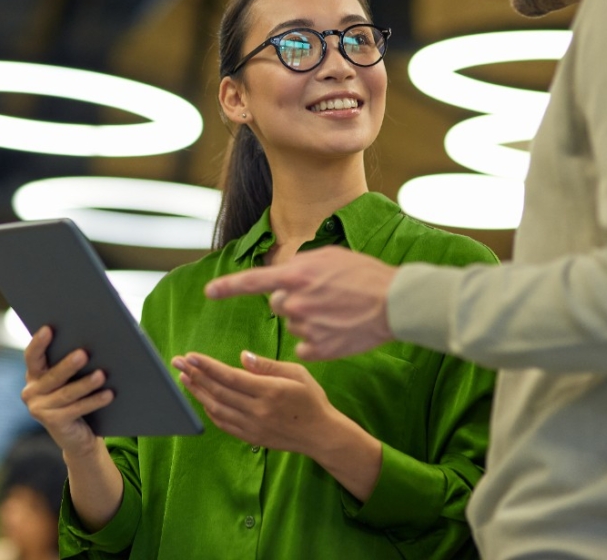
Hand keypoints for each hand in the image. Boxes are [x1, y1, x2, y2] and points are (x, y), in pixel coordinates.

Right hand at [21, 326, 113, 455]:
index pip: (32, 356)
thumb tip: (91, 342)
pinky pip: (76, 409)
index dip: (39, 343)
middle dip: (69, 365)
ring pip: (66, 393)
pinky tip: (108, 394)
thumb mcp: (69, 379)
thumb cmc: (76, 397)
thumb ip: (70, 362)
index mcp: (34, 374)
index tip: (49, 329)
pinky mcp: (53, 423)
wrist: (77, 436)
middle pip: (52, 376)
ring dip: (86, 384)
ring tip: (102, 375)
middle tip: (83, 354)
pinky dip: (94, 401)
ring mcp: (40, 409)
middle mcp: (31, 391)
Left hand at [171, 350, 333, 455]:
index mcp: (269, 391)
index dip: (207, 366)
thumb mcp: (296, 373)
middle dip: (195, 374)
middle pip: (218, 391)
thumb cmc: (311, 399)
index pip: (230, 376)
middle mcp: (258, 410)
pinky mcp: (251, 437)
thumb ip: (267, 366)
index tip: (190, 355)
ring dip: (197, 392)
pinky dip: (209, 409)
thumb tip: (242, 357)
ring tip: (183, 377)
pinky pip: (223, 423)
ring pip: (216, 408)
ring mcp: (253, 426)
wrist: (321, 435)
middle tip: (178, 362)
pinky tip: (201, 397)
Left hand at [204, 246, 396, 360]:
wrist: (396, 303)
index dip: (228, 287)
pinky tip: (337, 330)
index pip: (252, 281)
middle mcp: (295, 303)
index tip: (210, 292)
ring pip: (293, 324)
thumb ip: (300, 265)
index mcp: (295, 277)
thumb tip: (284, 274)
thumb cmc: (365, 275)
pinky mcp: (319, 350)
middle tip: (322, 296)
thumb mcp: (329, 257)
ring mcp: (306, 329)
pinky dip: (317, 341)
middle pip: (277, 304)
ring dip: (308, 319)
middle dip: (293, 300)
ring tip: (337, 311)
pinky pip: (305, 346)